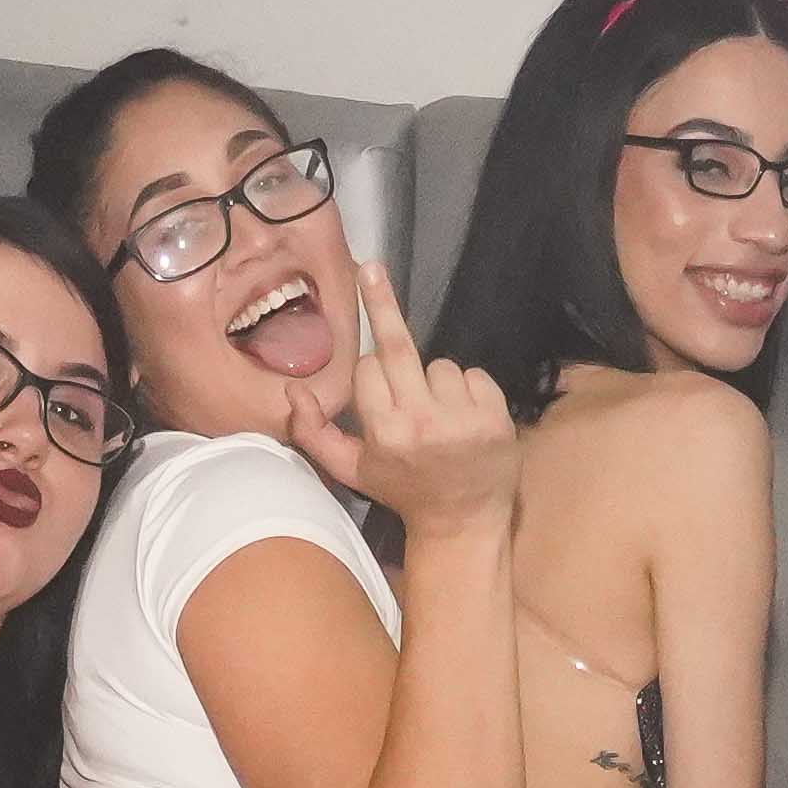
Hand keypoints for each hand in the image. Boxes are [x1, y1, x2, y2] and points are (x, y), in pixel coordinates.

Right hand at [321, 257, 520, 539]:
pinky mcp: (495, 418)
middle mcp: (422, 423)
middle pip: (399, 346)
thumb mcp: (352, 470)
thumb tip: (291, 392)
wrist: (462, 520)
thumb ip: (315, 434)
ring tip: (439, 416)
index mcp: (385, 433)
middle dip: (381, 302)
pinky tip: (465, 418)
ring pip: (441, 364)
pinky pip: (475, 374)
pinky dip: (469, 389)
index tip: (377, 388)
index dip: (371, 373)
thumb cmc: (403, 490)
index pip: (369, 369)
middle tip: (371, 267)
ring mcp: (462, 420)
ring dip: (436, 380)